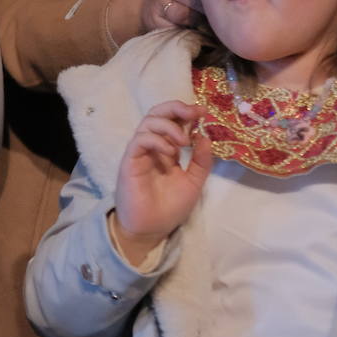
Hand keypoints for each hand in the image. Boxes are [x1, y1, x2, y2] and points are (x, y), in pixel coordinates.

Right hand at [111, 100, 212, 266]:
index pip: (172, 121)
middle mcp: (152, 146)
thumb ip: (200, 161)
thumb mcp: (193, 182)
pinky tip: (171, 151)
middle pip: (157, 114)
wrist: (151, 229)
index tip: (203, 112)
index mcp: (166, 149)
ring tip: (184, 140)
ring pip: (148, 122)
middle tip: (194, 112)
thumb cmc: (169, 208)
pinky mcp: (130, 160)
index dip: (186, 113)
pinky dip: (157, 140)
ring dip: (169, 125)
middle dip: (176, 108)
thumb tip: (205, 137)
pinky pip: (140, 140)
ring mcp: (140, 152)